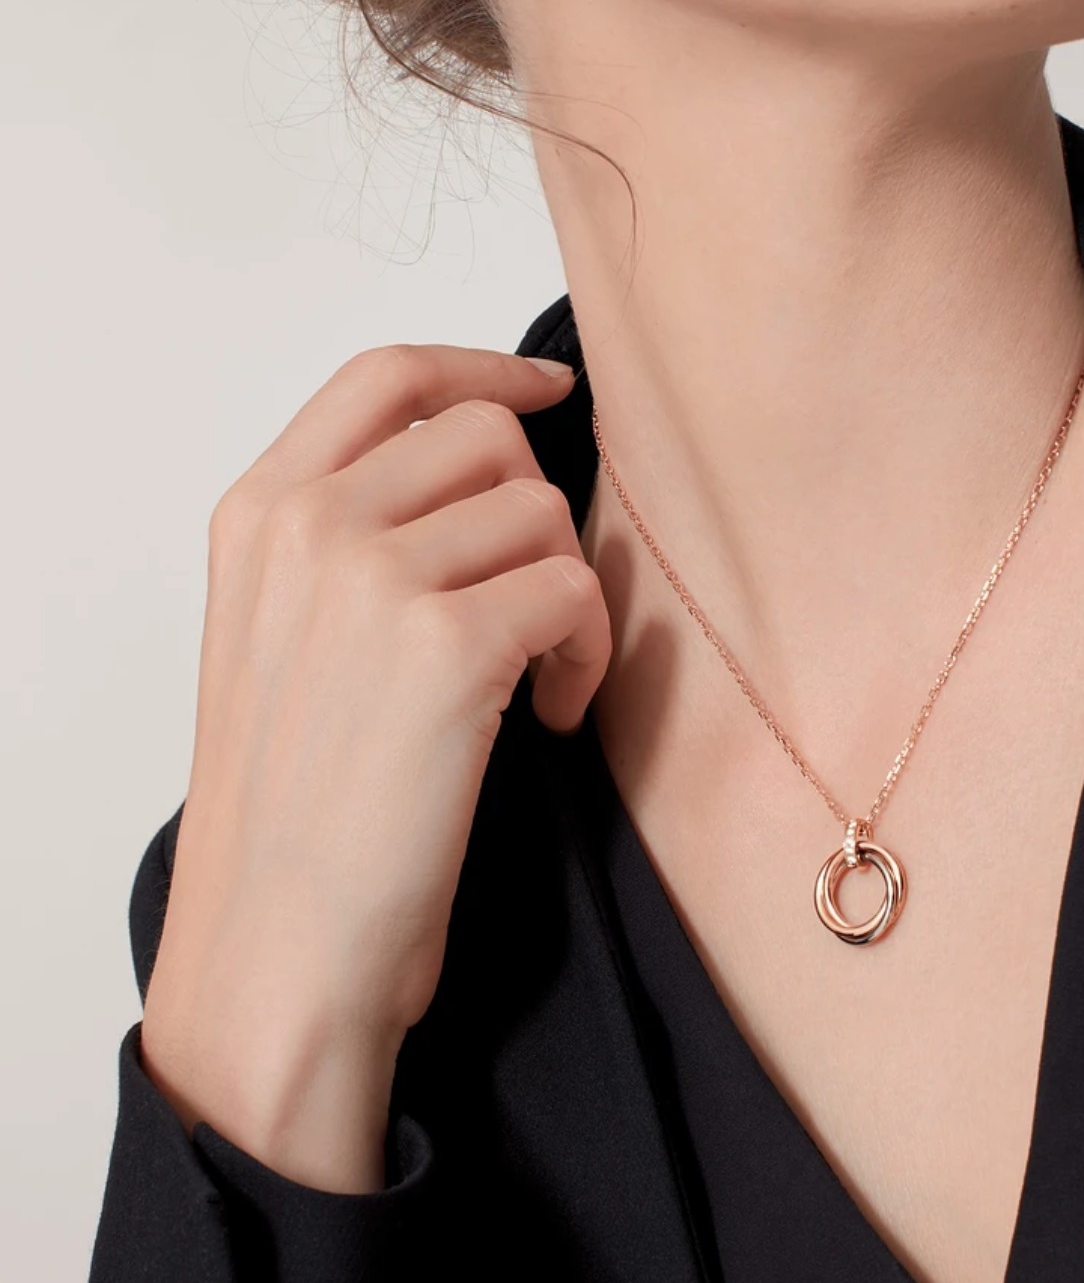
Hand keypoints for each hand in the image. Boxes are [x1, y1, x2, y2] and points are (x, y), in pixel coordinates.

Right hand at [139, 344, 609, 1188]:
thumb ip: (354, 538)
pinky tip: (548, 715)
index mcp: (260, 514)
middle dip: (537, 512)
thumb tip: (483, 472)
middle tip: (536, 601)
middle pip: (488, 434)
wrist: (278, 953)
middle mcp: (309, 524)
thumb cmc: (297, 812)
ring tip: (537, 679)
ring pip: (542, 510)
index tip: (548, 389)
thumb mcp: (284, 639)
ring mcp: (372, 575)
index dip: (483, 368)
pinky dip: (586, 651)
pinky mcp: (446, 643)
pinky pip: (574, 589)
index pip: (386, 376)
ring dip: (567, 593)